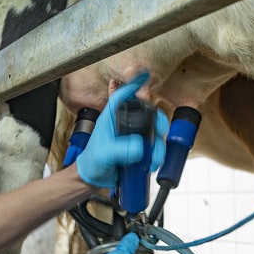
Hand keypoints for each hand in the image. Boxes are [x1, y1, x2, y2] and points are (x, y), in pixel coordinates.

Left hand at [75, 72, 168, 187]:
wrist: (94, 178)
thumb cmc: (93, 161)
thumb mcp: (104, 154)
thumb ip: (120, 150)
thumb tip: (139, 148)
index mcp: (112, 117)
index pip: (122, 96)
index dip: (134, 84)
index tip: (144, 75)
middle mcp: (125, 123)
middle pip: (148, 113)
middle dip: (158, 123)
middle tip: (160, 132)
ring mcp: (134, 135)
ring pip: (155, 132)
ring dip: (159, 145)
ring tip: (154, 160)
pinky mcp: (140, 148)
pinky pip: (155, 147)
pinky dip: (157, 155)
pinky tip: (153, 164)